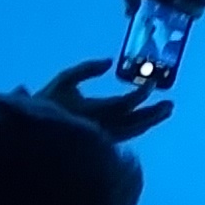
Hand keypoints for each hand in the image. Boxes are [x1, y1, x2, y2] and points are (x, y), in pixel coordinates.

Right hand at [39, 56, 173, 141]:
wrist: (35, 132)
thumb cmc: (48, 101)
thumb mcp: (64, 79)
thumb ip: (86, 69)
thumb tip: (109, 61)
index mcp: (89, 110)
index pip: (122, 104)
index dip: (139, 94)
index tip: (152, 83)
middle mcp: (98, 127)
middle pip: (133, 123)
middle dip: (153, 113)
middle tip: (170, 104)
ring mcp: (100, 138)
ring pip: (132, 132)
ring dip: (150, 121)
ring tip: (166, 110)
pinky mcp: (101, 142)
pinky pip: (126, 135)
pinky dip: (139, 127)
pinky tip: (149, 119)